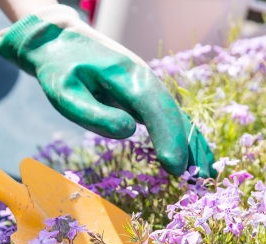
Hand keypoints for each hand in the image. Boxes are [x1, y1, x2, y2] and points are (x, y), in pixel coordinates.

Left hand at [0, 4, 215, 177]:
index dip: (168, 138)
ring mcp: (147, 85)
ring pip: (177, 114)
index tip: (175, 167)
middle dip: (186, 146)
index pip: (155, 109)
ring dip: (192, 142)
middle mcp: (144, 78)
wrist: (61, 42)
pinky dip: (183, 136)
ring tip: (205, 174)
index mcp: (126, 76)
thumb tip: (128, 131)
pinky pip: (169, 116)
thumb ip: (94, 114)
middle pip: (173, 113)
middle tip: (197, 180)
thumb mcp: (65, 93)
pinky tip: (194, 156)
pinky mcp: (144, 94)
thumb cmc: (60, 71)